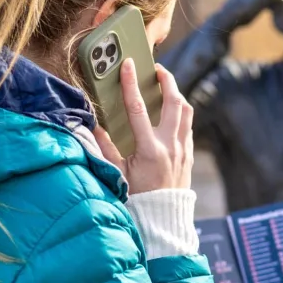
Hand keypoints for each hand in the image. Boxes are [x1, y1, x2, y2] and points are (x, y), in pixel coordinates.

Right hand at [94, 59, 193, 194]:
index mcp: (150, 149)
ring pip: (187, 111)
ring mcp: (183, 149)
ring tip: (166, 85)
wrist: (162, 218)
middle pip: (174, 102)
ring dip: (177, 94)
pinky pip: (188, 125)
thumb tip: (94, 126)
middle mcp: (170, 146)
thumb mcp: (118, 174)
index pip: (138, 109)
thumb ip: (106, 149)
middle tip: (156, 69)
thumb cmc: (138, 198)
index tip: (128, 65)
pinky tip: (171, 111)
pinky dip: (181, 113)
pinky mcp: (189, 154)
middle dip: (166, 80)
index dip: (131, 84)